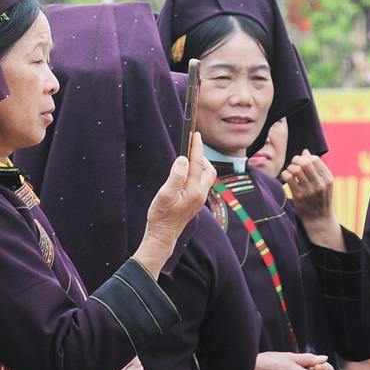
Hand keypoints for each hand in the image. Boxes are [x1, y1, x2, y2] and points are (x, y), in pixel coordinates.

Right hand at [134, 137, 218, 275]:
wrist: (162, 237)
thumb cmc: (161, 216)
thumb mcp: (165, 194)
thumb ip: (176, 176)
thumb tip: (183, 159)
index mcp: (195, 190)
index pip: (198, 163)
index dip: (196, 147)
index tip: (194, 133)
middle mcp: (200, 194)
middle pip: (208, 170)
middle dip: (201, 156)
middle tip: (190, 145)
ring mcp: (198, 200)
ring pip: (206, 177)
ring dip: (199, 165)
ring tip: (187, 158)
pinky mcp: (194, 203)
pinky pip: (200, 183)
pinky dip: (195, 173)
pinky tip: (185, 173)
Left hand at [280, 151, 344, 249]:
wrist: (319, 219)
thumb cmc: (320, 198)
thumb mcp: (323, 183)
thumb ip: (316, 167)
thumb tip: (305, 151)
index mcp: (328, 178)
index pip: (315, 159)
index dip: (306, 157)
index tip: (302, 162)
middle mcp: (320, 184)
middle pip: (305, 162)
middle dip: (296, 160)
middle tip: (294, 164)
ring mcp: (309, 190)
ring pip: (295, 169)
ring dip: (290, 167)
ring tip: (291, 172)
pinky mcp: (299, 196)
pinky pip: (288, 177)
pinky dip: (285, 174)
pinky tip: (287, 178)